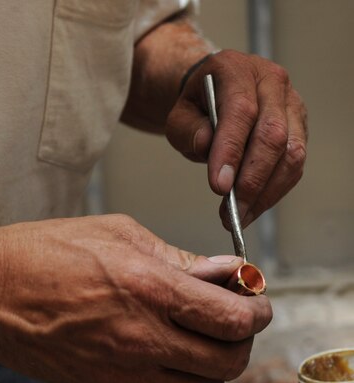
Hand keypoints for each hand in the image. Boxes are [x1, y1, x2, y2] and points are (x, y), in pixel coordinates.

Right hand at [0, 215, 271, 382]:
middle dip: (243, 339)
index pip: (233, 318)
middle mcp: (142, 337)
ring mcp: (124, 370)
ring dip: (216, 363)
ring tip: (202, 336)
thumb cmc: (42, 254)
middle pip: (229, 361)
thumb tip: (223, 271)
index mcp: (150, 289)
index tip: (256, 301)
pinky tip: (163, 345)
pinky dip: (179, 373)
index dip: (258, 311)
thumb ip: (179, 259)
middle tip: (234, 318)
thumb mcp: (118, 234)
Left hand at [166, 49, 307, 227]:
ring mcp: (291, 106)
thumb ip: (188, 130)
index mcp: (236, 70)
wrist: (216, 97)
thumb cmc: (198, 108)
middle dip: (251, 180)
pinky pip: (294, 166)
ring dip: (266, 192)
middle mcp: (272, 82)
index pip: (241, 111)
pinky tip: (253, 208)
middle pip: (273, 134)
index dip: (231, 151)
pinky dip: (274, 192)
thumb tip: (207, 145)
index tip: (219, 186)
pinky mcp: (300, 130)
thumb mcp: (179, 117)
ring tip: (239, 216)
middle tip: (231, 212)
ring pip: (291, 154)